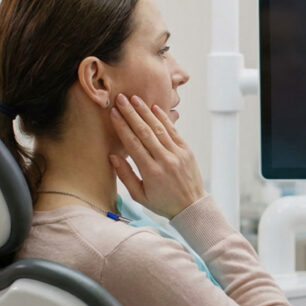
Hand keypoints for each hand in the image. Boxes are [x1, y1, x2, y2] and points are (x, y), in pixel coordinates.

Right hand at [109, 93, 205, 217]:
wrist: (192, 206)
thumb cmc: (162, 202)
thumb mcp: (139, 196)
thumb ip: (125, 175)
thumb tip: (113, 156)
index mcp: (151, 172)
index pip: (133, 144)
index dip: (122, 126)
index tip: (113, 113)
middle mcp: (165, 160)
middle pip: (145, 132)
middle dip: (131, 113)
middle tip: (121, 98)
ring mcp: (178, 153)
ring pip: (159, 128)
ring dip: (146, 112)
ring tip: (135, 99)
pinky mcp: (186, 150)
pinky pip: (173, 131)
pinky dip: (164, 118)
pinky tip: (154, 108)